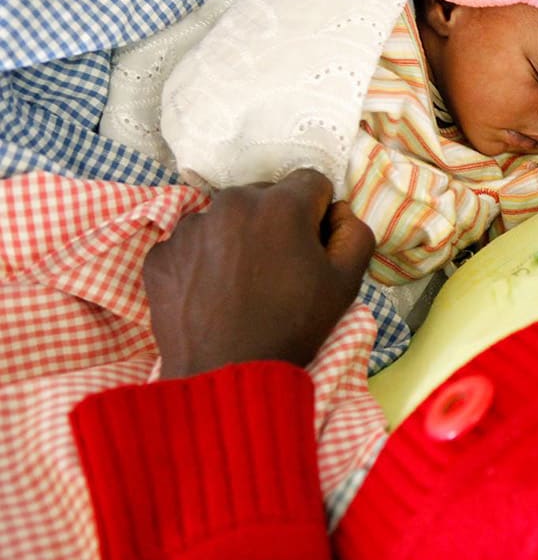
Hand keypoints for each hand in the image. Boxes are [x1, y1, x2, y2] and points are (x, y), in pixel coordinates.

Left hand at [143, 169, 373, 378]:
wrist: (226, 376)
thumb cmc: (292, 327)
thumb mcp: (346, 283)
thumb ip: (355, 233)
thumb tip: (338, 213)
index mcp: (280, 204)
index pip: (311, 183)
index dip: (319, 215)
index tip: (312, 248)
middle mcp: (230, 202)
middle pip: (265, 196)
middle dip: (276, 222)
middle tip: (278, 269)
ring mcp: (189, 228)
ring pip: (226, 218)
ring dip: (238, 239)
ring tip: (242, 284)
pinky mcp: (160, 254)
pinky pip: (192, 244)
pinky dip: (204, 261)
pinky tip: (212, 293)